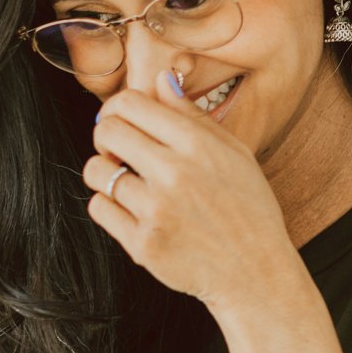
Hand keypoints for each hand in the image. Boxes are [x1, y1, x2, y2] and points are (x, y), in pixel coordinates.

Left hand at [83, 72, 301, 319]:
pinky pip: (100, 208)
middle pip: (106, 130)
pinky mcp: (142, 244)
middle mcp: (175, 173)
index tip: (122, 121)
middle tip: (119, 151)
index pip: (131, 103)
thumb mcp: (235, 154)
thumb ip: (193, 116)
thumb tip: (161, 79)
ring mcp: (156, 210)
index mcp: (198, 145)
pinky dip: (110, 206)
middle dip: (106, 136)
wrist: (255, 273)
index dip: (117, 107)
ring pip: (96, 171)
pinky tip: (132, 211)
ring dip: (105, 173)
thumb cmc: (248, 210)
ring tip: (127, 183)